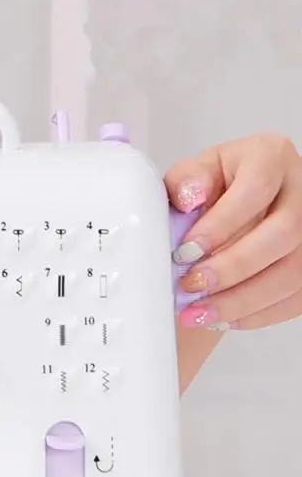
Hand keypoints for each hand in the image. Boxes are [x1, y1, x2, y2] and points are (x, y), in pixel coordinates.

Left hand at [166, 133, 301, 329]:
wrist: (233, 207)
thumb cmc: (213, 188)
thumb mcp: (195, 174)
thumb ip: (186, 181)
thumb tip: (188, 197)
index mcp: (270, 157)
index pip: (256, 189)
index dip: (220, 224)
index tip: (185, 251)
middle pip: (283, 234)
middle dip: (232, 267)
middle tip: (190, 286)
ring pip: (294, 272)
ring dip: (242, 300)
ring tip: (199, 313)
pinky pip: (296, 298)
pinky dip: (257, 314)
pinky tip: (223, 318)